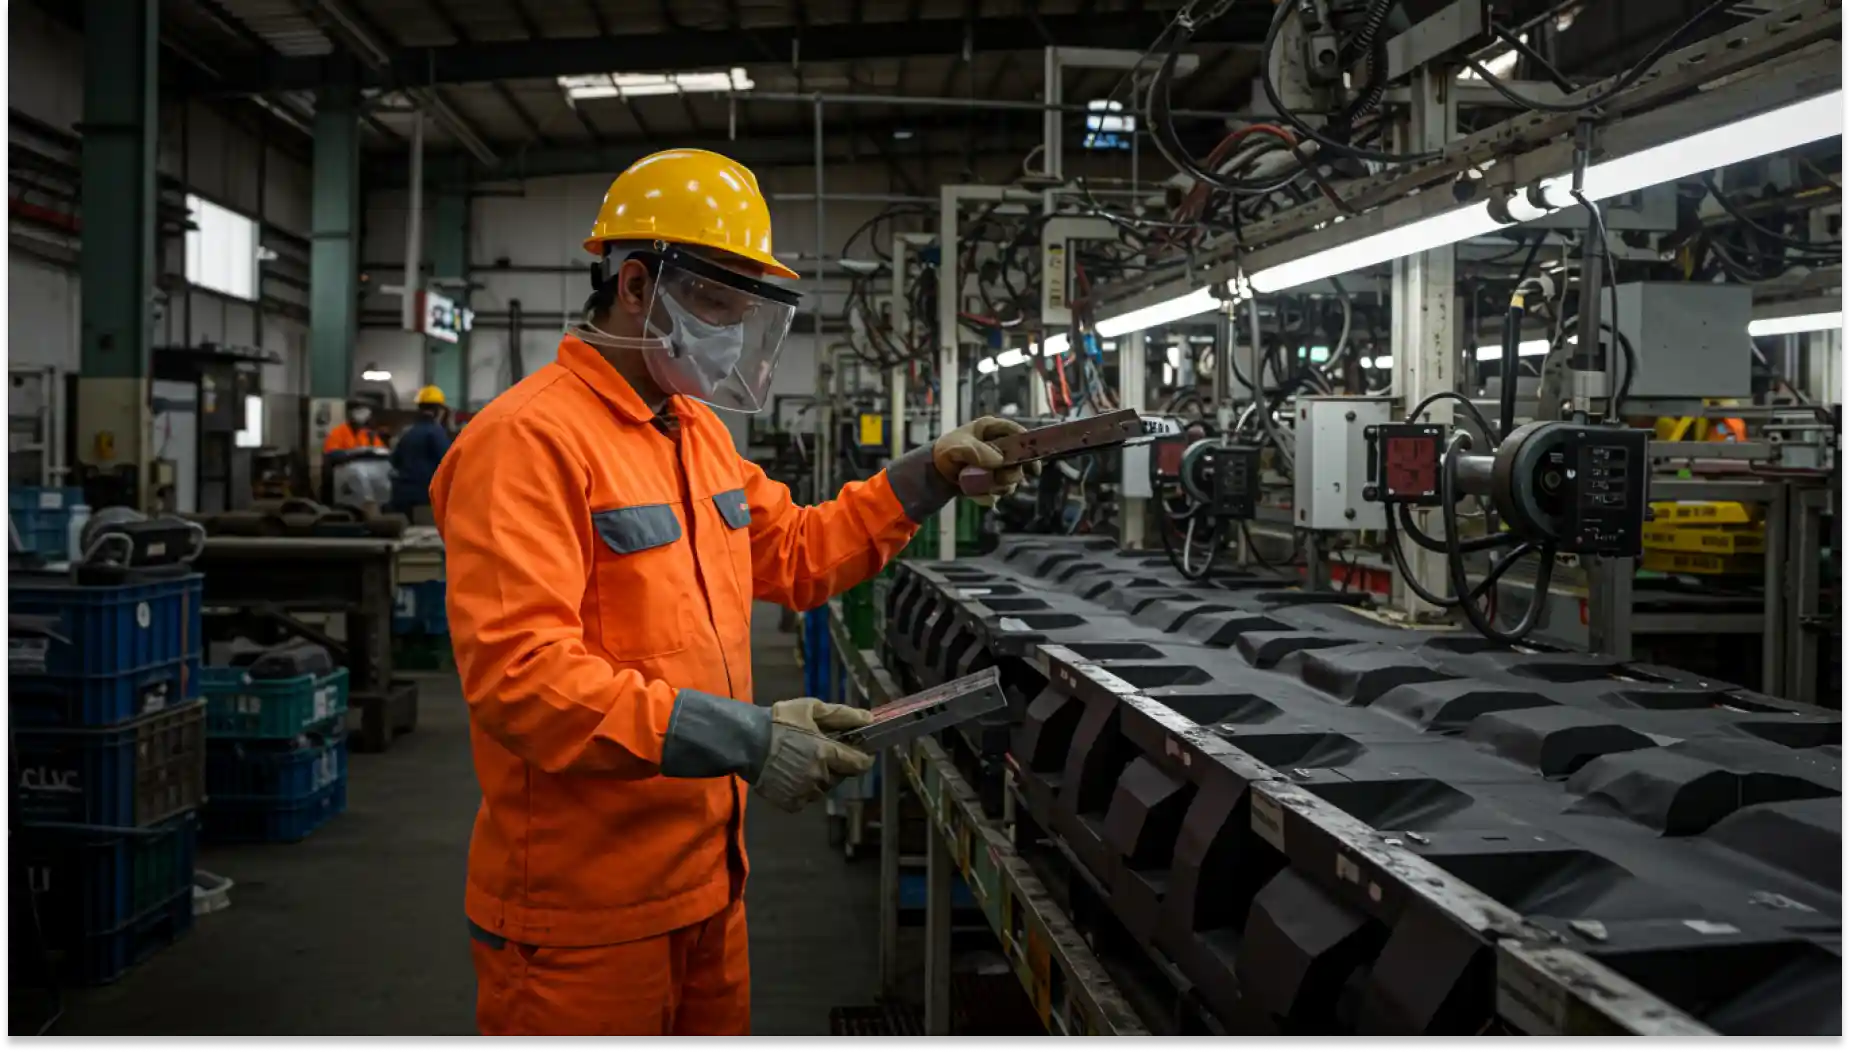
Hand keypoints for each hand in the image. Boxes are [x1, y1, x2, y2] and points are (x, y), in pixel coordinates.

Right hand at [745, 698, 875, 812]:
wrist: (746, 742)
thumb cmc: (780, 722)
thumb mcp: (811, 709)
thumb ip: (842, 715)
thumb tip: (869, 718)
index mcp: (826, 752)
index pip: (860, 764)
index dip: (863, 758)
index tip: (861, 752)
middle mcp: (819, 776)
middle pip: (841, 776)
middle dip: (838, 765)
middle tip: (822, 751)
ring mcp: (804, 792)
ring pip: (824, 788)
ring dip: (821, 777)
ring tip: (803, 761)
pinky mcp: (791, 803)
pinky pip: (807, 798)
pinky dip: (804, 789)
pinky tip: (792, 773)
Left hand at [933, 416, 1028, 506]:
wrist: (935, 472)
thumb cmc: (946, 450)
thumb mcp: (958, 446)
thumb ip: (978, 451)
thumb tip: (999, 461)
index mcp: (993, 430)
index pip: (1019, 435)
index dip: (1030, 449)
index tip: (1033, 467)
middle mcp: (1000, 447)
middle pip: (1020, 463)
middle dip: (1011, 475)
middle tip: (999, 478)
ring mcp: (998, 465)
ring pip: (1012, 481)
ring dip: (999, 487)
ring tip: (981, 485)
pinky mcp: (993, 481)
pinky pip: (999, 493)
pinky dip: (988, 496)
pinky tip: (975, 493)